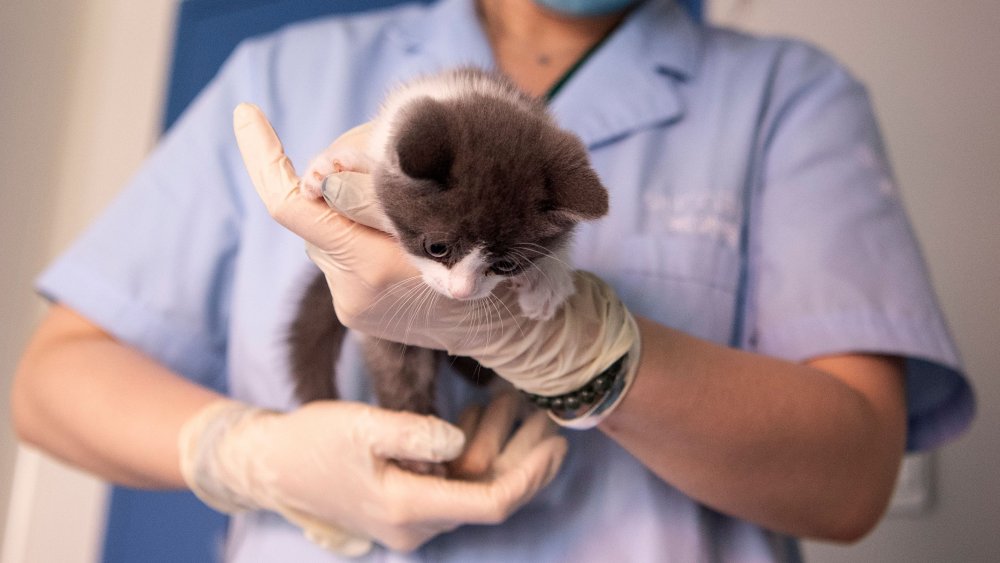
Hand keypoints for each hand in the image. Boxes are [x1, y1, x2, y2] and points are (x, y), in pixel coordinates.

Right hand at [178, 395, 566, 554]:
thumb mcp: (360, 427)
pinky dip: (473, 450)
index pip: (489, 502)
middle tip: (549, 415)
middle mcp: (417, 523)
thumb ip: (413, 433)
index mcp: (409, 508)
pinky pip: (455, 482)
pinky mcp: (409, 503)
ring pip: (475, 486)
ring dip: (499, 446)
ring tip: (516, 402)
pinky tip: (480, 413)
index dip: (530, 476)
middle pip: (489, 494)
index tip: (558, 444)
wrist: (273, 465)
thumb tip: (460, 441)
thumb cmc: (313, 442)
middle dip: (524, 455)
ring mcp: (413, 517)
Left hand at [233, 103, 638, 401]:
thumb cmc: (488, 262)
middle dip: (335, 184)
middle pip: (316, 210)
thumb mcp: (446, 216)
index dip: (262, 154)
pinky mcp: (354, 311)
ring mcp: (350, 304)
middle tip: (365, 165)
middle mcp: (351, 290)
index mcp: (373, 265)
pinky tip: (396, 241)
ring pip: (328, 230)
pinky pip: (340, 254)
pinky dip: (360, 235)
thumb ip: (379, 192)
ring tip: (403, 218)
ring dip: (352, 212)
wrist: (505, 329)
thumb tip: (319, 173)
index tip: (246, 112)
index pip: (291, 203)